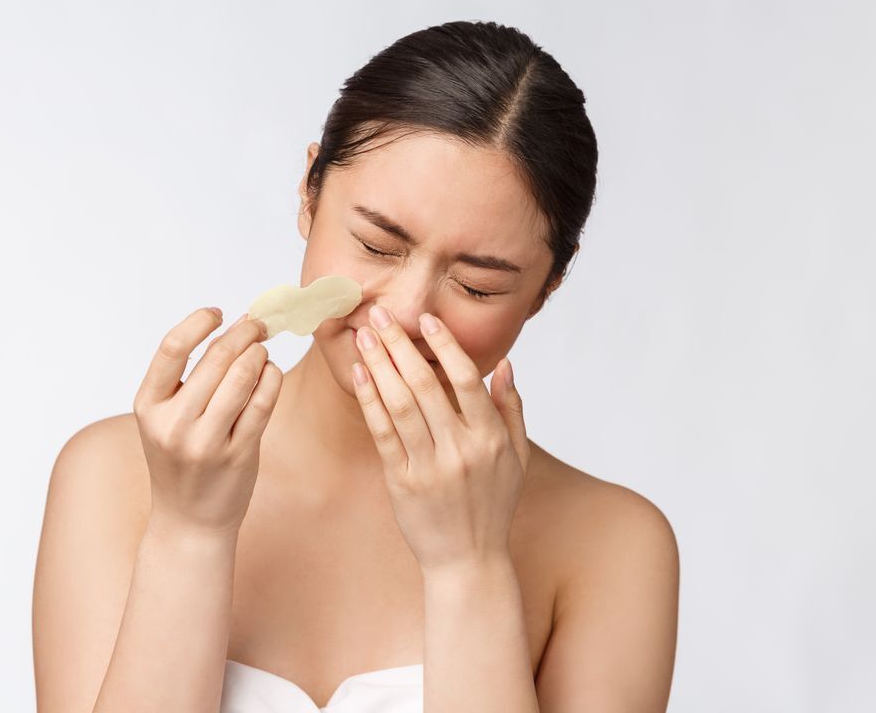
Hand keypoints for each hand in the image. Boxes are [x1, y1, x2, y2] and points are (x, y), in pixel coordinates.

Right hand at [133, 307, 280, 537]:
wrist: (188, 521)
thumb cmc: (180, 461)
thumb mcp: (166, 419)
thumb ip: (189, 379)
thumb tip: (232, 327)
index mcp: (148, 407)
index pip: (171, 348)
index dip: (198, 322)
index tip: (218, 313)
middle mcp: (173, 424)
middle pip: (216, 358)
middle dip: (243, 333)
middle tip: (257, 324)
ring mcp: (206, 442)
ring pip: (243, 376)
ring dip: (259, 354)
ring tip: (262, 350)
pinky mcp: (238, 455)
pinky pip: (263, 403)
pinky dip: (272, 378)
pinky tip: (270, 374)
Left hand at [350, 307, 529, 574]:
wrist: (467, 560)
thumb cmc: (492, 504)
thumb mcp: (516, 457)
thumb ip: (511, 408)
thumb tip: (506, 364)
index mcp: (490, 439)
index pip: (468, 380)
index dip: (446, 346)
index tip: (426, 320)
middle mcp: (461, 450)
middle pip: (426, 385)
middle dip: (400, 345)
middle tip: (380, 315)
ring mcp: (429, 467)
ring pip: (400, 404)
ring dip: (379, 365)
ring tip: (365, 336)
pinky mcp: (402, 482)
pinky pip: (382, 433)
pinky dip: (370, 400)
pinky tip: (359, 375)